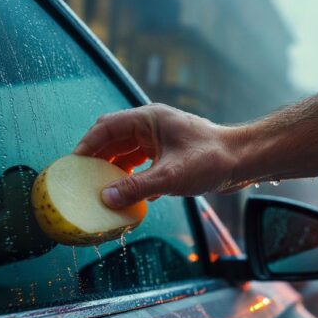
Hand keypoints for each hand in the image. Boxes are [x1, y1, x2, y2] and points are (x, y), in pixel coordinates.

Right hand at [74, 103, 240, 207]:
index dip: (87, 144)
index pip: (106, 127)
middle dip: (98, 159)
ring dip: (114, 170)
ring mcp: (160, 140)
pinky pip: (142, 164)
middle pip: (114, 139)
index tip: (74, 163)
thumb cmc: (212, 159)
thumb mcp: (170, 176)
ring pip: (127, 153)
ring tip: (100, 189)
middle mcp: (152, 126)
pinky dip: (132, 177)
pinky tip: (127, 194)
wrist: (244, 161)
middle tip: (82, 179)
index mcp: (148, 119)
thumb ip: (137, 187)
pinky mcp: (169, 154)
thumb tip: (107, 198)